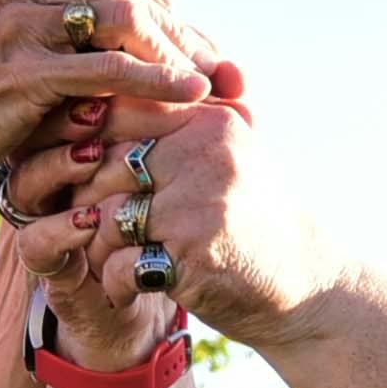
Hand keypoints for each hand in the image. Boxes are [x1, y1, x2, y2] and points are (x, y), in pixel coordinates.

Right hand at [0, 0, 212, 200]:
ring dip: (173, 51)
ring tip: (207, 81)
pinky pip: (106, 69)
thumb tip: (153, 30)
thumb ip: (73, 29)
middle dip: (177, 27)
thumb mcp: (24, 47)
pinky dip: (157, 81)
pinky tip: (186, 95)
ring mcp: (16, 26)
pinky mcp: (20, 72)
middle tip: (213, 62)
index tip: (177, 13)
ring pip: (120, 18)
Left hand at [44, 86, 341, 349]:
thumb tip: (93, 97)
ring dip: (98, 250)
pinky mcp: (195, 258)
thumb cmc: (248, 216)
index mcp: (208, 121)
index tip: (82, 178)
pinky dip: (115, 284)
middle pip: (102, 168)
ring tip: (110, 262)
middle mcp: (206, 155)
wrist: (304, 283)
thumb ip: (175, 121)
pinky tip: (129, 290)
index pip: (116, 113)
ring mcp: (201, 206)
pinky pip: (121, 266)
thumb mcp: (227, 153)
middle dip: (85, 204)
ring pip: (105, 220)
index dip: (83, 146)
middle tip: (92, 230)